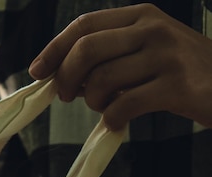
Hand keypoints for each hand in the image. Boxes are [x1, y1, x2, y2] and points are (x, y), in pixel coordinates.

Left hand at [29, 3, 211, 129]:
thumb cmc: (178, 70)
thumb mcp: (146, 48)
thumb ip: (108, 55)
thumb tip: (59, 74)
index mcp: (140, 16)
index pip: (84, 26)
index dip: (54, 50)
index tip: (36, 71)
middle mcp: (153, 29)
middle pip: (86, 50)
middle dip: (65, 77)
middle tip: (66, 96)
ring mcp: (167, 56)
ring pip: (102, 80)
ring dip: (93, 101)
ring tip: (104, 108)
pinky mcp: (177, 87)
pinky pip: (124, 106)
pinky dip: (112, 119)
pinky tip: (117, 123)